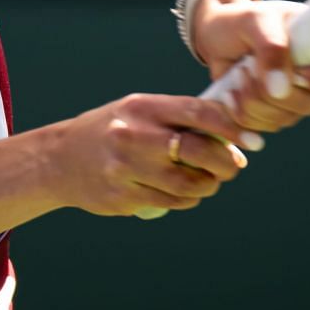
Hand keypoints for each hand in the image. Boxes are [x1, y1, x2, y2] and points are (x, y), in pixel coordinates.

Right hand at [46, 93, 250, 216]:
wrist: (59, 159)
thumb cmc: (110, 131)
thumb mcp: (138, 111)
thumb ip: (177, 118)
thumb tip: (230, 136)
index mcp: (142, 107)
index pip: (199, 113)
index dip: (232, 128)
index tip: (250, 140)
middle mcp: (134, 136)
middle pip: (198, 151)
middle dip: (226, 162)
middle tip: (234, 165)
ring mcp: (127, 169)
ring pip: (188, 184)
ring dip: (208, 185)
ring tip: (210, 181)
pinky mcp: (123, 196)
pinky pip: (171, 202)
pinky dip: (187, 199)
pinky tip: (186, 193)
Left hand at [191, 0, 309, 135]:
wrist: (218, 35)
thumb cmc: (243, 20)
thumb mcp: (256, 20)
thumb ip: (272, 47)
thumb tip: (280, 91)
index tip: (294, 70)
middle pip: (309, 102)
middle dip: (268, 89)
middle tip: (246, 66)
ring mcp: (300, 98)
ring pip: (284, 119)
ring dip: (251, 101)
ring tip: (236, 74)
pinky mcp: (277, 114)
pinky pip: (264, 128)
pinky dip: (241, 114)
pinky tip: (230, 94)